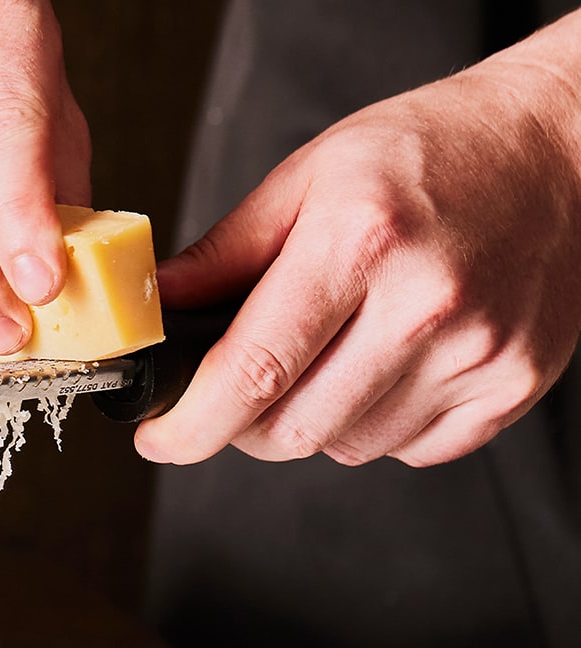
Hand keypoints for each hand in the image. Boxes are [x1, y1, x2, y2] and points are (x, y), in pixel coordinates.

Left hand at [137, 13, 580, 467]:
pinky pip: (409, 451)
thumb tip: (157, 311)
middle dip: (242, 425)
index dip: (190, 423)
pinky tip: (387, 364)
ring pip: (346, 448)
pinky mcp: (512, 386)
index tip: (159, 437)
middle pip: (292, 428)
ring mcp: (478, 353)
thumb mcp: (310, 176)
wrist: (562, 148)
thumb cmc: (435, 152)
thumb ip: (223, 254)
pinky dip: (377, 426)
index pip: (251, 371)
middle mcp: (426, 303)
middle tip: (241, 386)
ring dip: (313, 422)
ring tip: (332, 352)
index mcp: (361, 241)